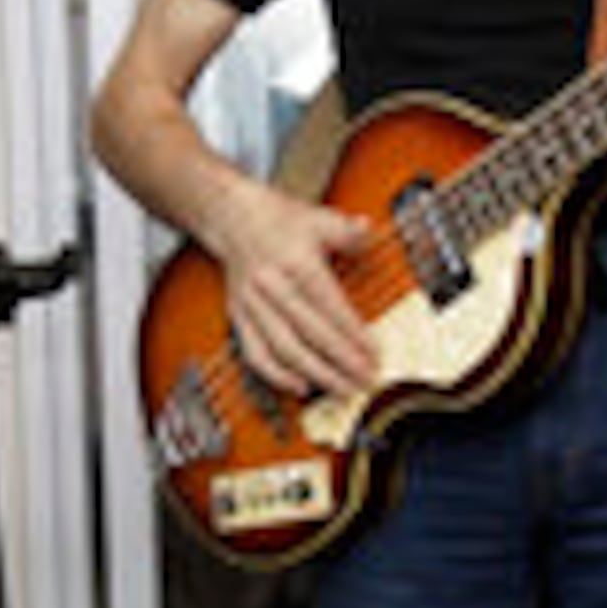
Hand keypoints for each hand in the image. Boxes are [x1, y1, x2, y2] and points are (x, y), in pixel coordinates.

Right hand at [208, 176, 382, 403]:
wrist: (233, 218)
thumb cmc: (280, 220)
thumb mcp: (319, 217)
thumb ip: (347, 230)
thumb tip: (367, 229)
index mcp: (295, 262)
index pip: (329, 305)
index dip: (352, 333)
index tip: (373, 354)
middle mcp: (272, 286)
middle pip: (309, 332)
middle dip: (340, 361)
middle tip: (365, 380)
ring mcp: (253, 305)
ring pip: (284, 348)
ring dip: (315, 373)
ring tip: (341, 390)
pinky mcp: (239, 317)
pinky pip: (255, 353)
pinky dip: (276, 374)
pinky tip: (300, 387)